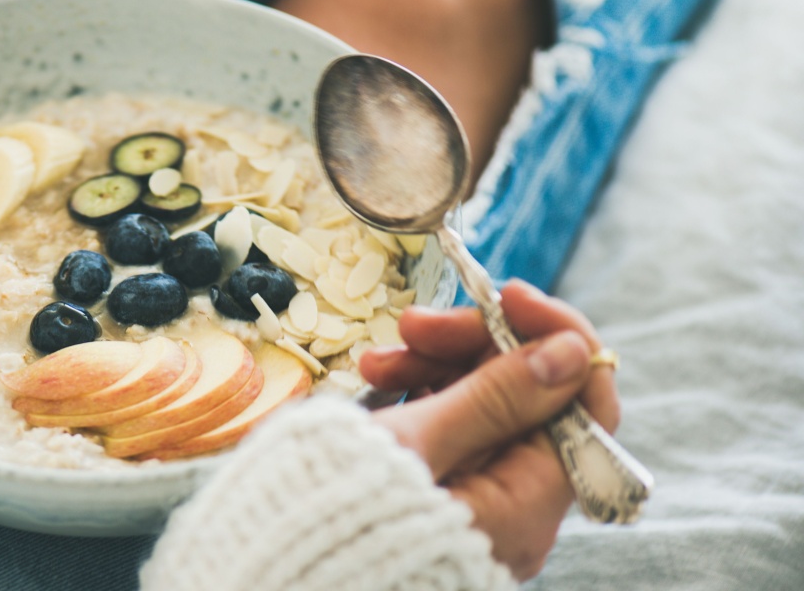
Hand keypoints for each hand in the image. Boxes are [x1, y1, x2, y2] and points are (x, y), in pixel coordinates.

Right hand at [359, 281, 619, 579]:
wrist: (275, 564)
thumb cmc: (337, 512)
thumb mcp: (414, 444)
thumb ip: (496, 397)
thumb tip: (572, 352)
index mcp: (523, 507)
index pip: (585, 404)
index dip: (552, 338)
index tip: (504, 296)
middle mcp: (513, 511)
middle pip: (529, 399)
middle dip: (474, 348)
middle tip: (412, 323)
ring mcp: (477, 503)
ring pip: (484, 407)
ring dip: (436, 366)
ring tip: (374, 361)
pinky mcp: (440, 495)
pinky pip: (451, 429)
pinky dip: (418, 396)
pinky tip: (375, 380)